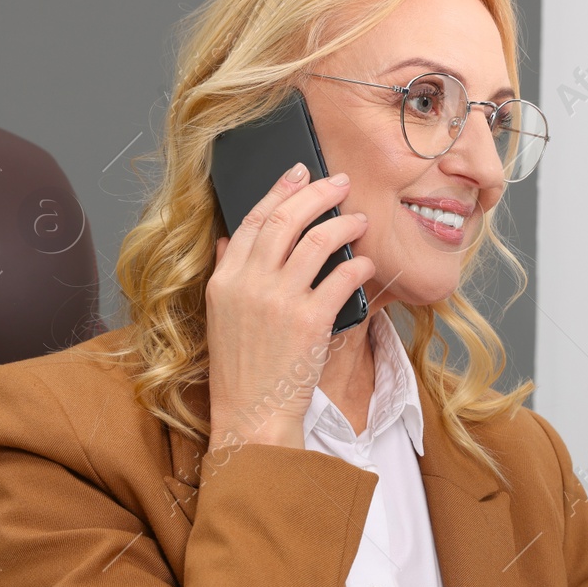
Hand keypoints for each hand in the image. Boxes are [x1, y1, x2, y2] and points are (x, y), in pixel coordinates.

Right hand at [205, 162, 373, 453]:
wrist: (252, 413)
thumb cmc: (242, 369)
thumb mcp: (221, 316)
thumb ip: (226, 273)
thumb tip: (230, 240)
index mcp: (225, 279)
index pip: (254, 220)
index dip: (280, 190)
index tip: (300, 173)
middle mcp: (249, 283)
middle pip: (287, 219)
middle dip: (317, 193)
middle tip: (340, 182)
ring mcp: (278, 300)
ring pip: (317, 241)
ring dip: (344, 225)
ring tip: (360, 220)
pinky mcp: (309, 320)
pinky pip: (341, 277)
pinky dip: (357, 264)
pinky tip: (366, 263)